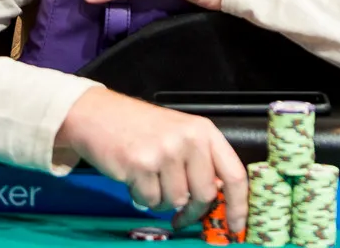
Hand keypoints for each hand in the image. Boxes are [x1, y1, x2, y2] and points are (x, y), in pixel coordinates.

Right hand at [56, 88, 246, 232]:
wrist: (100, 114)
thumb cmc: (142, 128)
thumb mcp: (180, 134)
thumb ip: (201, 161)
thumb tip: (218, 197)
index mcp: (203, 130)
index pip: (234, 173)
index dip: (239, 205)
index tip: (236, 225)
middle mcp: (188, 138)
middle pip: (204, 194)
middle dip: (191, 210)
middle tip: (178, 210)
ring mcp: (164, 151)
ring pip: (176, 201)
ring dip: (162, 199)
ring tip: (150, 176)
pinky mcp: (140, 165)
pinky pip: (150, 201)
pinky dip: (142, 196)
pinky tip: (135, 176)